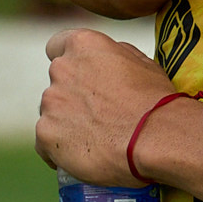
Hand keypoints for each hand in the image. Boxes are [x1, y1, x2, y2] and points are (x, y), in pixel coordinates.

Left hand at [35, 29, 174, 185]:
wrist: (157, 138)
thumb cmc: (155, 101)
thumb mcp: (142, 62)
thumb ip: (114, 55)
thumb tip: (104, 62)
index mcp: (84, 44)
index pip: (57, 46)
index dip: (70, 64)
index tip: (79, 78)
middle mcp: (61, 69)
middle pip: (57, 83)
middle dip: (71, 97)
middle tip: (97, 116)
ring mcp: (51, 102)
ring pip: (51, 113)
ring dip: (66, 124)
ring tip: (94, 140)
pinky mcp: (46, 134)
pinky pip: (45, 143)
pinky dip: (58, 150)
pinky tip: (80, 157)